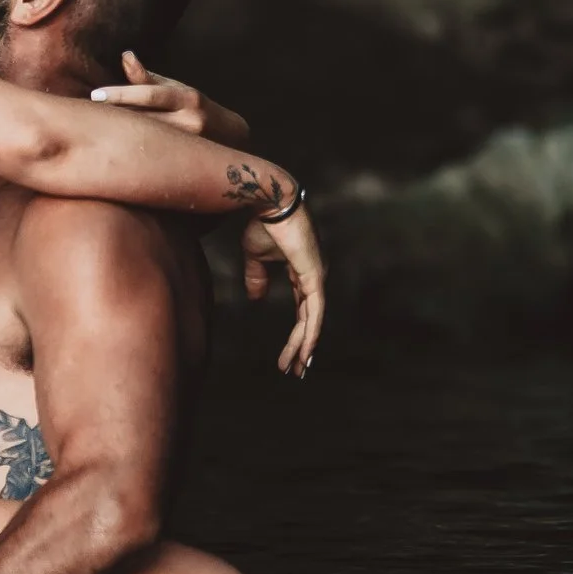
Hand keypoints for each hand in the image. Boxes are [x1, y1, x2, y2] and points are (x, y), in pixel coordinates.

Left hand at [91, 51, 250, 145]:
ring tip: (88, 137)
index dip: (120, 94)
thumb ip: (149, 78)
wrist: (234, 141)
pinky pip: (152, 161)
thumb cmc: (198, 110)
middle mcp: (192, 122)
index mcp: (189, 98)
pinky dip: (130, 157)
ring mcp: (190, 147)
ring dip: (118, 139)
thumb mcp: (178, 90)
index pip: (149, 94)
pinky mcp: (186, 166)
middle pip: (145, 119)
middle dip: (113, 118)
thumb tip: (126, 55)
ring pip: (146, 143)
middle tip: (81, 118)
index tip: (94, 96)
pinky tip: (108, 157)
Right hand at [251, 198, 324, 377]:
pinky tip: (306, 350)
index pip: (302, 310)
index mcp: (302, 272)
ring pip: (312, 320)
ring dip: (303, 346)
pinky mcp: (315, 276)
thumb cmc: (263, 224)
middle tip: (294, 370)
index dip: (298, 333)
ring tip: (296, 368)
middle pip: (309, 320)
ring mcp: (317, 277)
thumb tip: (255, 298)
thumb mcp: (255, 258)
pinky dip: (311, 332)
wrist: (268, 202)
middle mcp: (313, 277)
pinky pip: (315, 311)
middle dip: (301, 347)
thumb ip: (257, 279)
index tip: (289, 354)